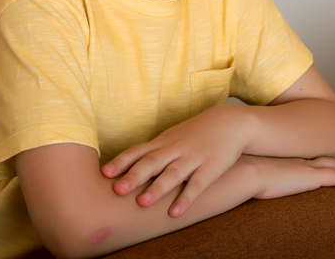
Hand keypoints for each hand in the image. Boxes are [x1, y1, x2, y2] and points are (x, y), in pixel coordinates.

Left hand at [101, 105, 248, 216]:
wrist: (230, 123)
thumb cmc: (195, 133)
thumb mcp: (172, 137)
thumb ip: (152, 151)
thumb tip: (127, 166)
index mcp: (163, 143)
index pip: (138, 152)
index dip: (121, 162)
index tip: (104, 173)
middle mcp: (174, 149)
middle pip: (151, 163)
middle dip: (134, 176)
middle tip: (117, 189)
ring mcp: (192, 158)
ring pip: (172, 174)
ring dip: (157, 188)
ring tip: (142, 202)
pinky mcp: (210, 168)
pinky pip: (197, 185)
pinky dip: (186, 199)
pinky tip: (175, 212)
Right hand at [247, 155, 334, 199]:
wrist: (247, 169)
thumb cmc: (243, 171)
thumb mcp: (249, 169)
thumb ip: (251, 170)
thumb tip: (242, 173)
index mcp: (285, 159)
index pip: (305, 157)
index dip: (317, 157)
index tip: (324, 157)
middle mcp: (298, 160)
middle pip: (322, 159)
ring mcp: (305, 168)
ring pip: (332, 167)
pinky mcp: (311, 177)